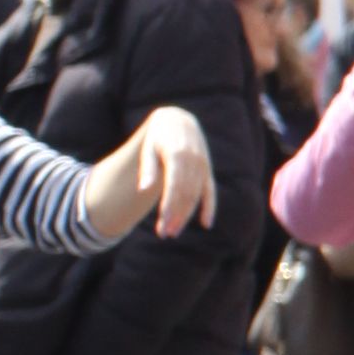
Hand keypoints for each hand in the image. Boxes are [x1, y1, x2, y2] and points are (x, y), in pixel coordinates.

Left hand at [133, 109, 213, 235]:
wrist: (178, 121)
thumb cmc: (158, 137)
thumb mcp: (148, 148)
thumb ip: (148, 169)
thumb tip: (143, 190)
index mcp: (177, 155)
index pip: (174, 187)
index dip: (170, 208)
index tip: (162, 225)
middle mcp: (194, 161)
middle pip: (186, 195)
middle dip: (176, 216)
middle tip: (164, 234)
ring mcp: (203, 166)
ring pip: (196, 196)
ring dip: (186, 215)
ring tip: (173, 231)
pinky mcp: (207, 170)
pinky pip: (210, 191)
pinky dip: (210, 207)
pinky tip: (206, 223)